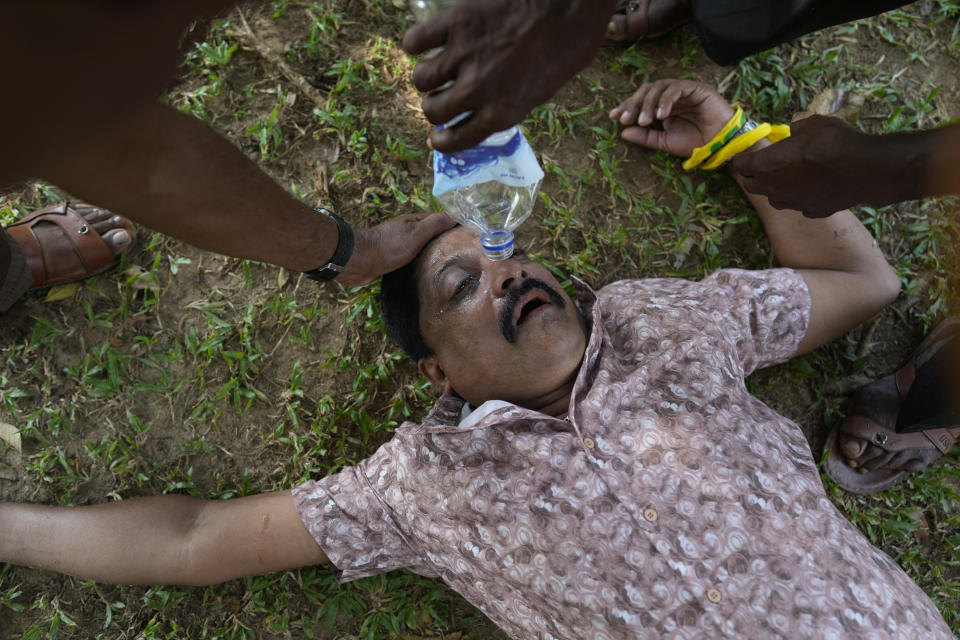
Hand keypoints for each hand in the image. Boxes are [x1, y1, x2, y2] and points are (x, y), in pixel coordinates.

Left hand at [338, 212, 455, 285]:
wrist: (359, 261)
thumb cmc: (389, 246)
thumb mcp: (416, 233)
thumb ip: (434, 224)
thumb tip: (455, 216)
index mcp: (413, 221)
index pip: (439, 219)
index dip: (453, 224)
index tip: (468, 234)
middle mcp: (407, 230)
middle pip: (430, 233)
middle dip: (444, 240)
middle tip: (461, 252)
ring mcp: (398, 244)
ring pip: (421, 246)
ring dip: (432, 252)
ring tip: (448, 263)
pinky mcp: (392, 258)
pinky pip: (412, 258)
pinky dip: (421, 262)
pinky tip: (426, 271)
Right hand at [402, 0, 616, 151]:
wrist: (570, 5)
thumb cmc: (568, 44)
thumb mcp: (542, 90)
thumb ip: (509, 103)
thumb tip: (486, 109)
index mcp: (501, 112)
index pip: (456, 140)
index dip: (443, 142)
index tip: (436, 140)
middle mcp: (477, 90)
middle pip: (432, 110)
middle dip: (435, 106)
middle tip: (441, 95)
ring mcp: (463, 56)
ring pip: (421, 79)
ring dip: (426, 77)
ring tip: (435, 67)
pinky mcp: (455, 23)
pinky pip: (415, 41)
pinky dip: (416, 44)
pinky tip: (424, 43)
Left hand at [610, 79, 733, 157]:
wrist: (720, 144)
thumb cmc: (695, 143)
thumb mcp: (664, 142)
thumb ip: (645, 137)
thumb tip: (623, 132)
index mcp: (662, 106)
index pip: (640, 101)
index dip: (626, 107)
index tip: (614, 117)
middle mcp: (670, 96)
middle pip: (646, 90)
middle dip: (634, 104)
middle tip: (625, 119)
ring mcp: (683, 90)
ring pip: (659, 87)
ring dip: (648, 103)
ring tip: (645, 120)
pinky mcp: (695, 88)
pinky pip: (676, 88)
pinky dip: (666, 100)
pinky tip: (661, 115)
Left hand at [729, 114, 880, 217]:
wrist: (865, 169)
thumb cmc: (834, 142)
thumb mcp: (813, 123)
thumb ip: (798, 126)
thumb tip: (796, 126)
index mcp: (766, 165)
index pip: (740, 165)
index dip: (741, 158)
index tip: (744, 155)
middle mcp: (773, 188)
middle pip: (751, 185)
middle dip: (752, 175)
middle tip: (761, 165)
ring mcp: (792, 203)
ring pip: (773, 198)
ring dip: (774, 188)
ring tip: (785, 177)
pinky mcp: (811, 211)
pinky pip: (798, 205)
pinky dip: (800, 197)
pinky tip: (812, 188)